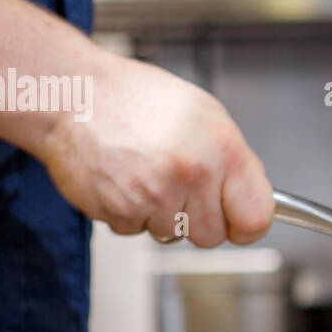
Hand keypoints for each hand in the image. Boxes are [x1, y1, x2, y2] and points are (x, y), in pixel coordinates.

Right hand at [36, 56, 273, 246]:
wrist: (75, 94)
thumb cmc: (137, 99)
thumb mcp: (206, 115)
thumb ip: (233, 161)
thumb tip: (249, 197)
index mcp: (223, 149)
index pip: (256, 218)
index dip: (248, 226)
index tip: (240, 223)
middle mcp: (192, 174)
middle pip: (212, 236)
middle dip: (198, 218)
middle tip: (180, 186)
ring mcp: (155, 196)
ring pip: (172, 235)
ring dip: (161, 214)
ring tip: (147, 173)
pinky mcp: (119, 211)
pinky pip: (136, 230)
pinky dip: (130, 211)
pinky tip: (124, 178)